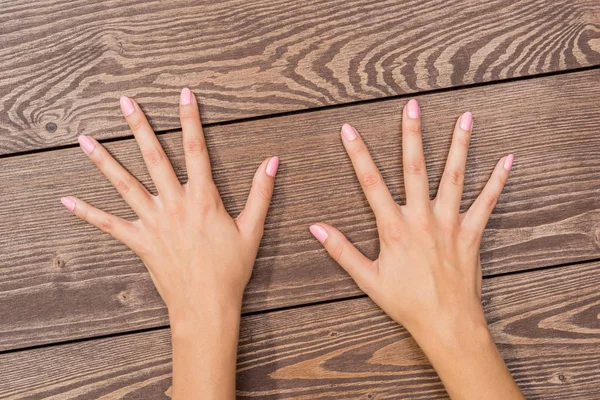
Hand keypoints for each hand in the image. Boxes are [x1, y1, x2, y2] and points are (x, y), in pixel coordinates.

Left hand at [61, 88, 278, 398]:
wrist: (207, 305)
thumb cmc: (230, 269)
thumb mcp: (252, 229)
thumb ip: (261, 193)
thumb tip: (273, 162)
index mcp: (203, 198)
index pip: (196, 150)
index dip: (190, 120)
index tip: (184, 95)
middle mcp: (174, 204)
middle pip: (154, 157)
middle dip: (139, 127)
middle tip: (125, 102)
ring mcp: (153, 222)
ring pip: (124, 184)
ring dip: (104, 161)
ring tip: (85, 140)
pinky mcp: (139, 241)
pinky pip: (109, 224)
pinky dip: (88, 212)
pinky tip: (67, 201)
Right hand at [310, 99, 522, 398]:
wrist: (446, 323)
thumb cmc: (406, 302)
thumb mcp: (367, 278)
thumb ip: (341, 250)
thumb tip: (316, 228)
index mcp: (394, 228)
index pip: (371, 183)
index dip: (358, 154)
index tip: (349, 130)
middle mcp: (422, 218)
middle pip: (415, 168)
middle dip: (411, 134)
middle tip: (412, 105)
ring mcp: (449, 223)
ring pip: (454, 176)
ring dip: (459, 145)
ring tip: (464, 117)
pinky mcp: (471, 232)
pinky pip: (486, 202)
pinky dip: (497, 180)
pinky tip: (507, 159)